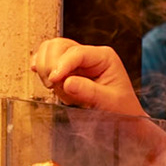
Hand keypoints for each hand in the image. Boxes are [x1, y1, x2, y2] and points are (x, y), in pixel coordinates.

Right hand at [30, 39, 144, 115]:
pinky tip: (41, 76)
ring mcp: (77, 61)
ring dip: (45, 67)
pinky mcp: (67, 69)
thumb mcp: (110, 102)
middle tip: (52, 85)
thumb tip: (67, 83)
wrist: (124, 120)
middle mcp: (89, 56)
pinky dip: (41, 66)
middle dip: (50, 64)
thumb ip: (89, 92)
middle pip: (59, 45)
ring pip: (51, 49)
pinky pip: (48, 59)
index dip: (61, 65)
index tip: (54, 80)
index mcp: (104, 57)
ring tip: (52, 86)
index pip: (77, 53)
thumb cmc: (122, 109)